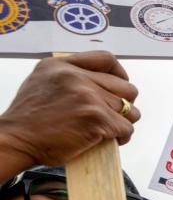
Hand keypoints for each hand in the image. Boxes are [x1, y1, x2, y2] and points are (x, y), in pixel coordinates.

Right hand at [0, 52, 139, 175]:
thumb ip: (69, 77)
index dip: (120, 75)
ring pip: (129, 109)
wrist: (15, 140)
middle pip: (125, 88)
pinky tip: (109, 140)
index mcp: (61, 65)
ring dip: (123, 122)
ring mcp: (88, 96)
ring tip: (108, 130)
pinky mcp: (96, 117)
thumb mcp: (42, 82)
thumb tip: (100, 85)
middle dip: (124, 104)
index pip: (106, 59)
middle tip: (112, 116)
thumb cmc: (29, 120)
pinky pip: (126, 127)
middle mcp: (76, 76)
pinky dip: (122, 136)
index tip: (120, 88)